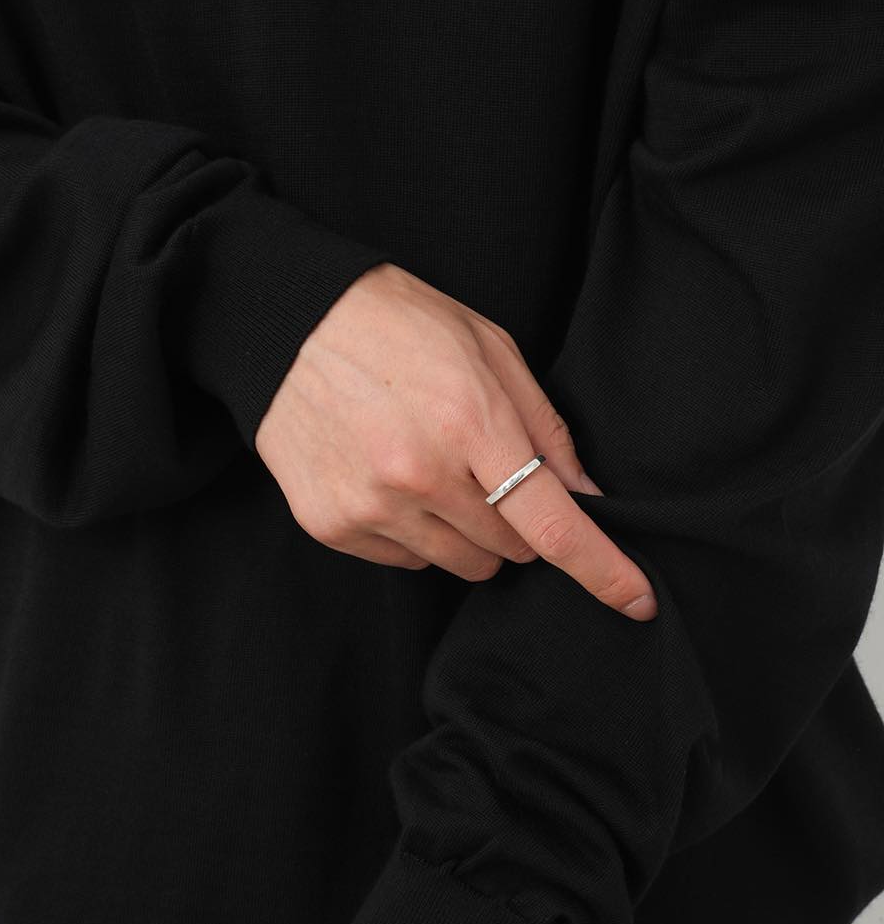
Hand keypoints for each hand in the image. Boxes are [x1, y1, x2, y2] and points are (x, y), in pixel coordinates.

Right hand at [254, 261, 657, 618]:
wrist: (286, 322)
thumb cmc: (397, 325)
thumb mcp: (488, 349)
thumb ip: (544, 428)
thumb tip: (584, 496)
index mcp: (470, 423)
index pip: (551, 525)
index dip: (602, 569)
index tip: (636, 601)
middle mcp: (419, 476)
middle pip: (510, 552)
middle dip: (516, 523)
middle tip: (486, 470)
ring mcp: (370, 507)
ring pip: (460, 565)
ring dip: (467, 533)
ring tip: (431, 469)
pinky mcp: (331, 525)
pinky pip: (405, 561)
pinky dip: (413, 533)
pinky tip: (388, 478)